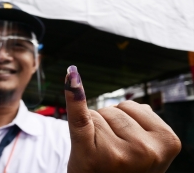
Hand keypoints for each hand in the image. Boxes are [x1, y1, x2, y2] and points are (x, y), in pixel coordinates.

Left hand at [65, 65, 180, 172]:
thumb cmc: (124, 168)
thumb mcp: (148, 149)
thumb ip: (146, 123)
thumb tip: (135, 104)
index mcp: (167, 143)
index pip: (132, 107)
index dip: (123, 122)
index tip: (126, 146)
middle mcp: (145, 150)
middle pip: (113, 110)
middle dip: (107, 126)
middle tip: (110, 154)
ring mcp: (116, 153)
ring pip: (95, 115)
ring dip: (93, 131)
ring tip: (100, 156)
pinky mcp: (88, 153)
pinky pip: (79, 118)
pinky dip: (74, 96)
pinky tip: (71, 77)